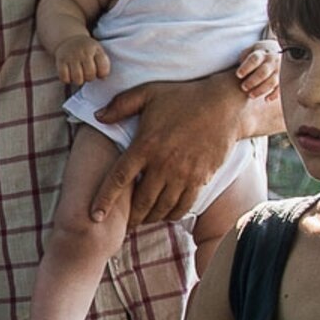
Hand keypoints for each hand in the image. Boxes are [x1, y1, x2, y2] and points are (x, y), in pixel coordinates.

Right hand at [56, 36, 111, 88]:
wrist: (69, 40)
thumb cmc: (87, 50)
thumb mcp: (97, 51)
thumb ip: (103, 64)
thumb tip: (103, 78)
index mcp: (95, 49)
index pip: (103, 68)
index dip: (102, 74)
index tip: (99, 72)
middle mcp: (83, 52)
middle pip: (90, 74)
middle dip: (89, 78)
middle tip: (87, 74)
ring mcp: (71, 56)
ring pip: (77, 78)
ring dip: (78, 81)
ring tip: (79, 76)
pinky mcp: (61, 61)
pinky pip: (64, 78)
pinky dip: (67, 80)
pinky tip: (69, 75)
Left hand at [91, 70, 245, 227]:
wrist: (224, 105)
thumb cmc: (184, 96)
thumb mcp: (149, 92)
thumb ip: (121, 105)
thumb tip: (98, 116)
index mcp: (145, 145)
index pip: (118, 179)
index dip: (104, 200)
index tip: (95, 217)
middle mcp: (162, 164)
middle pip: (140, 201)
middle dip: (130, 218)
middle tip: (123, 226)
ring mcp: (183, 174)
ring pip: (162, 207)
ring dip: (150, 218)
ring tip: (143, 221)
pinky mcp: (200, 179)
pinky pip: (183, 205)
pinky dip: (172, 214)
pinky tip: (167, 215)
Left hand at [235, 41, 282, 99]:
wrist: (274, 53)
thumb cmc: (257, 55)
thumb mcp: (250, 51)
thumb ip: (244, 57)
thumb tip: (239, 66)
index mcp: (262, 53)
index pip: (254, 59)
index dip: (246, 67)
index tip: (238, 75)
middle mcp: (272, 61)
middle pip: (263, 72)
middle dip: (252, 81)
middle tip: (243, 87)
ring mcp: (279, 70)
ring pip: (271, 82)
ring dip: (261, 90)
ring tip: (251, 95)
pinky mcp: (284, 79)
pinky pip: (280, 88)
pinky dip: (274, 95)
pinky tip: (266, 99)